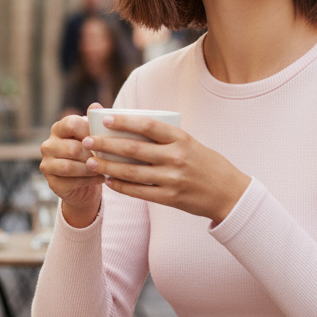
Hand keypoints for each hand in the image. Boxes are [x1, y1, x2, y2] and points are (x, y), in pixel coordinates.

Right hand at [40, 107, 105, 227]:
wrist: (86, 180)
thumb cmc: (91, 152)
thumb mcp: (94, 135)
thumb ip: (94, 121)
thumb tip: (96, 106)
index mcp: (58, 128)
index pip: (71, 124)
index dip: (89, 131)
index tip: (104, 138)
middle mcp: (48, 145)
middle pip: (72, 148)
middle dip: (92, 155)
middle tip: (108, 158)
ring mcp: (47, 164)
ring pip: (69, 167)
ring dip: (90, 169)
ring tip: (105, 169)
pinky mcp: (52, 182)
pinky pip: (71, 182)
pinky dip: (89, 181)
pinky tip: (101, 178)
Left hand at [81, 114, 250, 225]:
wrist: (229, 193)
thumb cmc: (205, 163)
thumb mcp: (190, 143)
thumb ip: (165, 138)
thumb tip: (130, 129)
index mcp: (181, 139)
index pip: (148, 126)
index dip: (125, 121)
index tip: (105, 118)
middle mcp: (176, 158)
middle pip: (134, 149)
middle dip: (107, 144)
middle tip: (88, 140)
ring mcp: (172, 179)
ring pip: (132, 172)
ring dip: (108, 167)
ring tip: (91, 161)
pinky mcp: (170, 198)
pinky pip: (139, 192)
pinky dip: (121, 186)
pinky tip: (109, 180)